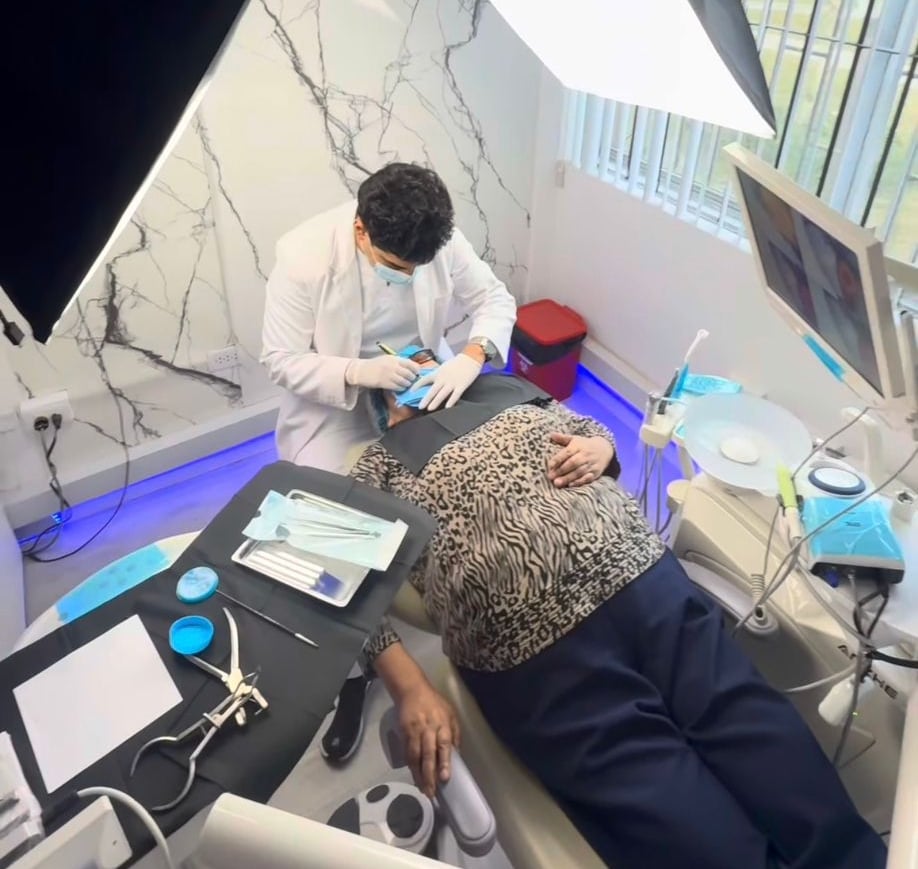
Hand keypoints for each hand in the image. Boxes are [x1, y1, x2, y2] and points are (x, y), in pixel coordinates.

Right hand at [346, 355, 419, 390]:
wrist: (361, 370)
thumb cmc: (375, 365)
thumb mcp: (387, 359)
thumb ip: (399, 363)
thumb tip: (412, 368)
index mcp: (394, 358)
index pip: (411, 364)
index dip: (416, 370)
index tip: (416, 373)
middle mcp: (393, 366)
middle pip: (410, 374)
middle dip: (412, 378)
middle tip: (411, 380)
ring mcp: (389, 374)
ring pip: (405, 382)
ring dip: (407, 384)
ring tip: (405, 384)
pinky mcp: (384, 383)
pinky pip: (398, 387)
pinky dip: (401, 388)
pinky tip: (399, 387)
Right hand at [397, 682, 460, 797]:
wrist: (412, 690)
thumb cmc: (434, 703)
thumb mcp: (450, 713)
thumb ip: (454, 733)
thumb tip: (457, 754)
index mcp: (443, 724)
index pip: (444, 745)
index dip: (444, 762)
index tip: (445, 777)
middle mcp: (429, 729)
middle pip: (429, 754)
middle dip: (430, 775)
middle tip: (431, 792)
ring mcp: (415, 731)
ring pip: (416, 757)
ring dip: (418, 775)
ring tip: (422, 789)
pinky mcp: (404, 733)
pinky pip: (407, 752)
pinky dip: (410, 766)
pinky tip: (414, 776)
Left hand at [416, 353, 481, 410]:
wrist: (470, 358)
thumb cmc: (456, 363)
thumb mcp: (443, 367)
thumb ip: (436, 375)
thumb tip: (428, 381)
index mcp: (438, 373)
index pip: (425, 379)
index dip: (417, 386)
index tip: (410, 391)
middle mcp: (443, 378)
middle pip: (433, 390)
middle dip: (426, 399)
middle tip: (420, 407)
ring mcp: (452, 383)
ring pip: (442, 394)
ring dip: (435, 402)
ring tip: (430, 409)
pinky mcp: (461, 385)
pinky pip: (455, 395)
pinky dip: (451, 401)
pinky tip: (447, 407)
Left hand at [548, 433, 613, 487]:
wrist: (605, 449)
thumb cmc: (585, 445)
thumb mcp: (575, 439)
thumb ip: (563, 438)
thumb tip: (551, 435)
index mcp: (579, 446)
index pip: (567, 452)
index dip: (558, 459)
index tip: (549, 465)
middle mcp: (585, 455)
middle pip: (573, 463)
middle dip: (561, 470)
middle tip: (550, 477)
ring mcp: (591, 464)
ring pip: (579, 472)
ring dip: (568, 478)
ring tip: (557, 483)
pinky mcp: (596, 472)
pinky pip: (587, 478)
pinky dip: (579, 482)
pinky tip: (570, 485)